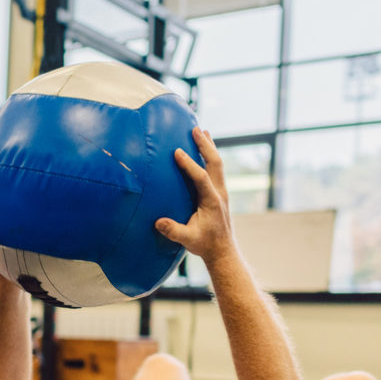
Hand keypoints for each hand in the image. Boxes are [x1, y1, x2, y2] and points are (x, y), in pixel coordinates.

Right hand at [155, 128, 233, 263]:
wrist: (223, 250)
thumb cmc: (204, 245)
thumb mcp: (188, 240)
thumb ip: (173, 230)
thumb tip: (158, 222)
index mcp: (212, 201)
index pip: (200, 177)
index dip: (189, 164)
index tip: (177, 152)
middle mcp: (220, 192)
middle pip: (215, 163)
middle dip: (205, 145)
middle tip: (195, 129)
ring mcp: (222, 191)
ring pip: (218, 164)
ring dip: (210, 146)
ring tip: (202, 131)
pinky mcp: (219, 193)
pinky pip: (216, 169)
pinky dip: (210, 156)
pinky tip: (204, 150)